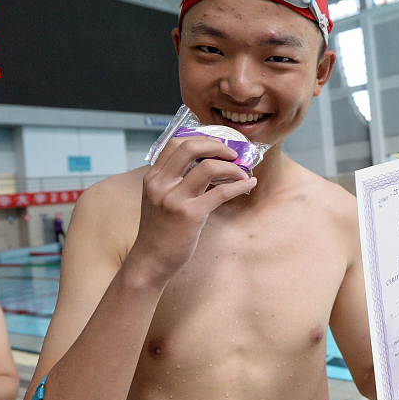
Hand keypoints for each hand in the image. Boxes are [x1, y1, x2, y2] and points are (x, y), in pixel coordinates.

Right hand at [134, 136, 256, 280]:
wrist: (150, 261)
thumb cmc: (158, 232)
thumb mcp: (157, 200)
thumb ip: (172, 181)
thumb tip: (204, 165)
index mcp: (153, 178)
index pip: (175, 143)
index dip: (200, 138)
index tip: (216, 144)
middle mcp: (161, 184)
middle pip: (191, 147)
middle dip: (217, 146)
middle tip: (232, 154)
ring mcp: (174, 199)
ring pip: (208, 167)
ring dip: (231, 167)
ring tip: (242, 172)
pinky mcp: (189, 215)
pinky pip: (221, 192)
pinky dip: (239, 185)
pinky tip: (248, 184)